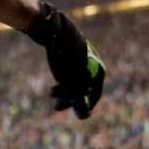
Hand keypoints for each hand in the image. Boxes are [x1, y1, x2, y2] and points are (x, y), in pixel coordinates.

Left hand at [24, 2, 104, 118]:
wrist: (55, 32)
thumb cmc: (65, 61)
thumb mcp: (71, 85)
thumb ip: (78, 101)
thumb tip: (84, 117)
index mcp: (98, 70)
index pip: (95, 94)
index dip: (84, 106)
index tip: (76, 113)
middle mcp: (93, 63)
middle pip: (83, 87)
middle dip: (69, 99)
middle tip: (56, 107)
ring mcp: (83, 56)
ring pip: (74, 78)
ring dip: (63, 90)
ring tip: (51, 94)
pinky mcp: (72, 50)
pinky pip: (69, 68)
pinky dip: (62, 77)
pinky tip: (54, 80)